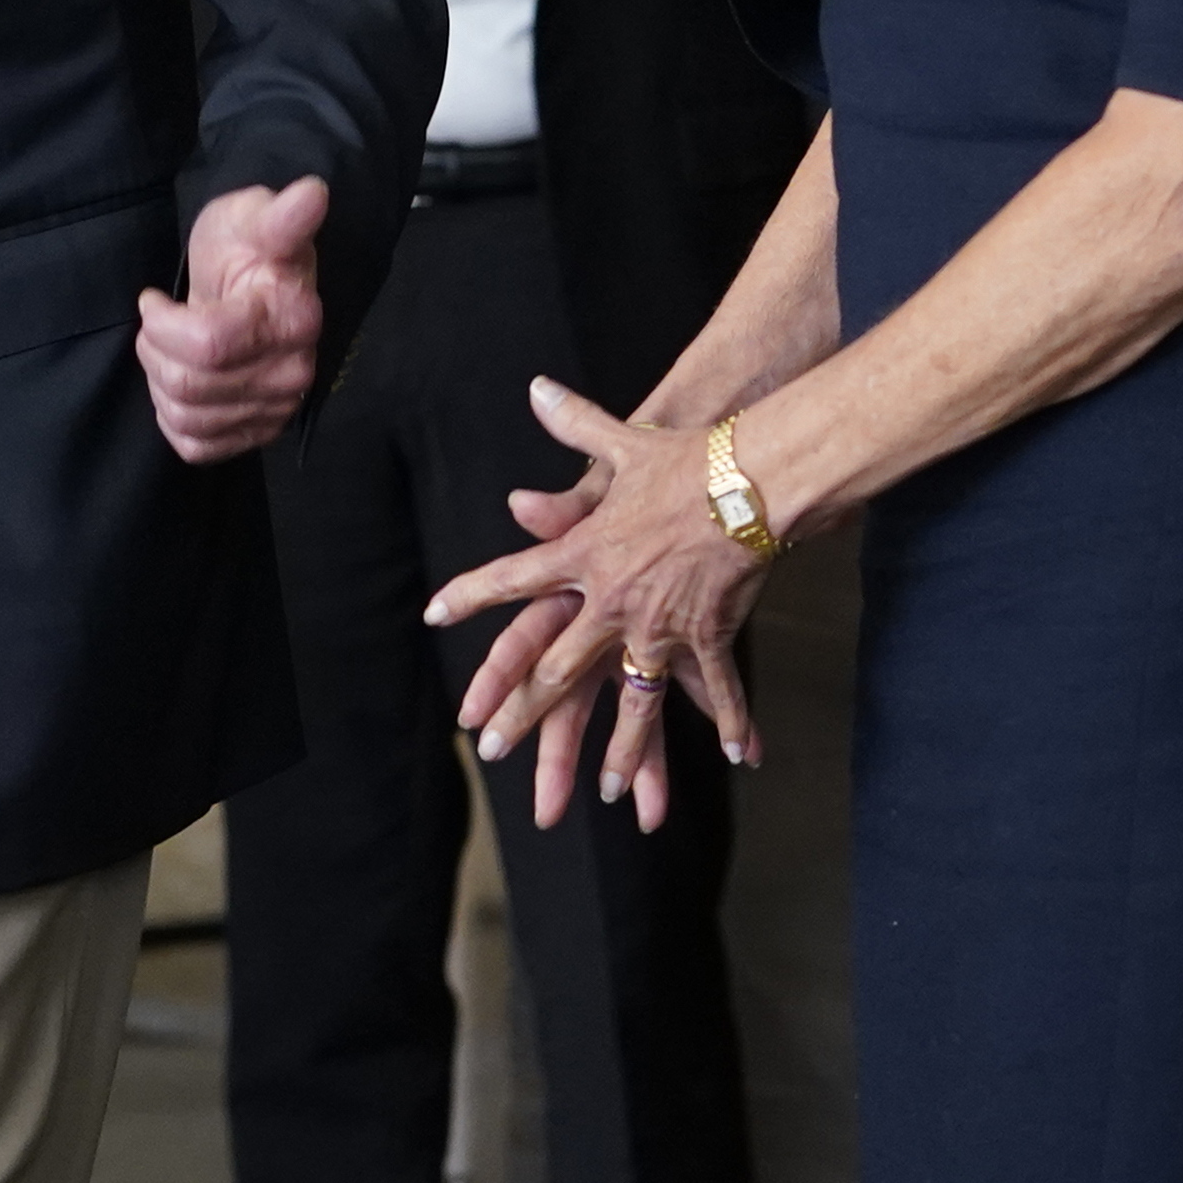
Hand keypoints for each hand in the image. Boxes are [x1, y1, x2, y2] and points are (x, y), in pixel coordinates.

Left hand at [136, 175, 328, 463]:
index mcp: (292, 318)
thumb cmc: (247, 246)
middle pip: (189, 384)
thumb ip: (280, 215)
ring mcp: (278, 407)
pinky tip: (181, 383)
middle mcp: (293, 371)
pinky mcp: (259, 431)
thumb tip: (311, 193)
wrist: (260, 281)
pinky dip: (174, 419)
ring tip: (167, 349)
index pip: (206, 344)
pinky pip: (197, 447)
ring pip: (188, 417)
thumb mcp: (253, 218)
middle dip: (154, 349)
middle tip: (157, 322)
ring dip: (160, 381)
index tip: (154, 298)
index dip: (162, 323)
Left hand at [422, 377, 777, 830]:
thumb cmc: (685, 461)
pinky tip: (741, 756)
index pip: (511, 577)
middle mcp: (612, 601)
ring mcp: (660, 626)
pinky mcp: (710, 635)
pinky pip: (716, 688)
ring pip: (632, 701)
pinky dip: (731, 721)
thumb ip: (575, 423)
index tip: (433, 614)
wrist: (750, 481)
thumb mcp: (623, 443)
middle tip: (494, 749)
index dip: (470, 595)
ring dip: (622, 750)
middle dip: (523, 714)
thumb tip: (538, 389)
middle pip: (556, 668)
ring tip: (605, 793)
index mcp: (582, 554)